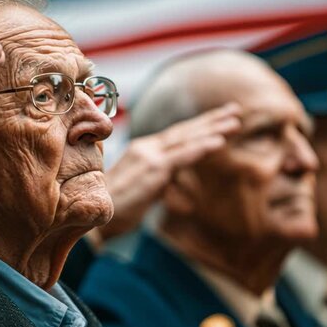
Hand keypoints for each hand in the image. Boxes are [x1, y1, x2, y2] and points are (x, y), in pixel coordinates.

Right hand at [98, 103, 241, 240]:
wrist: (89, 216)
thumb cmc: (113, 208)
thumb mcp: (142, 190)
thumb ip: (159, 182)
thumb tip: (172, 184)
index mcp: (144, 151)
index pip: (177, 135)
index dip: (200, 125)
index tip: (221, 118)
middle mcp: (147, 148)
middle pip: (185, 131)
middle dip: (212, 120)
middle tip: (236, 110)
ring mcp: (149, 156)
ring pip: (187, 139)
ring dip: (214, 129)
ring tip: (236, 121)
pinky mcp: (152, 170)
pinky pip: (182, 156)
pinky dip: (201, 147)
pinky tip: (220, 141)